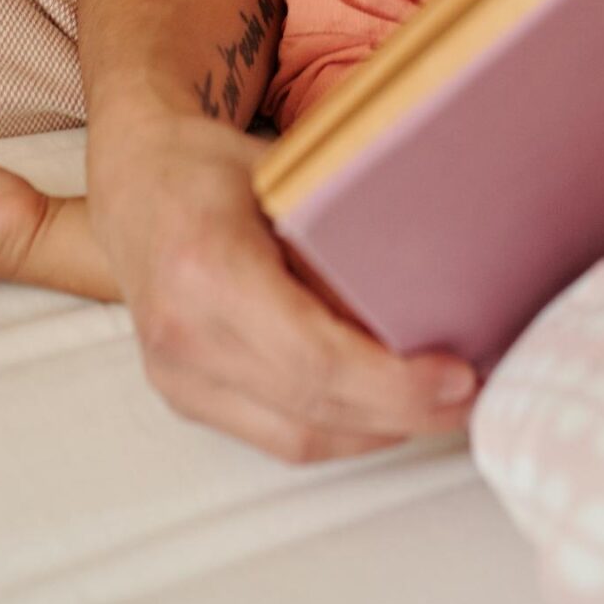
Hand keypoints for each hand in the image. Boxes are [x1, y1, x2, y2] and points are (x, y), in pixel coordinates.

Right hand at [86, 109, 477, 462]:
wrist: (132, 180)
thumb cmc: (207, 165)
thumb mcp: (281, 174)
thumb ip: (341, 230)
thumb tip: (432, 281)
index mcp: (205, 270)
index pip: (313, 358)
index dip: (393, 382)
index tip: (457, 375)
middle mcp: (183, 337)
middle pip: (312, 408)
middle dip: (404, 413)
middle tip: (471, 394)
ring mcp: (178, 377)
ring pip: (298, 439)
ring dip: (379, 431)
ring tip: (443, 406)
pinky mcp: (185, 397)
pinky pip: (275, 437)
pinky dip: (340, 431)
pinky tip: (387, 410)